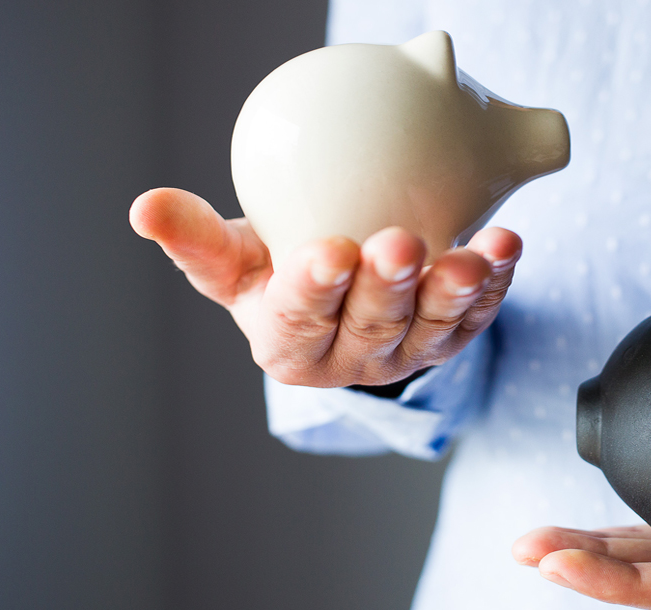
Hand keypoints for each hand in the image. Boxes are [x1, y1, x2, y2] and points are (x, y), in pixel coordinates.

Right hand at [129, 187, 520, 386]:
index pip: (298, 320)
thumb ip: (195, 237)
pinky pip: (478, 315)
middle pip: (372, 327)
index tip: (328, 253)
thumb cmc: (274, 270)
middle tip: (399, 245)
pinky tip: (506, 248)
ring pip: (433, 328)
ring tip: (471, 256)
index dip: (314, 290)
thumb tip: (144, 207)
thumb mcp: (231, 260)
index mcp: (288, 345)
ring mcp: (406, 353)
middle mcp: (350, 360)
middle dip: (388, 288)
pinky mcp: (451, 338)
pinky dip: (496, 283)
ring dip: (454, 292)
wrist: (338, 290)